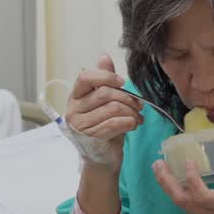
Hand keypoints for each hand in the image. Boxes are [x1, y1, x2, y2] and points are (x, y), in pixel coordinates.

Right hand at [65, 53, 142, 172]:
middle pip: (105, 94)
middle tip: (139, 105)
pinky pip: (115, 124)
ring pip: (113, 109)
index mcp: (75, 97)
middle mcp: (73, 110)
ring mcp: (80, 126)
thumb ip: (104, 80)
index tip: (122, 81)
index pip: (85, 78)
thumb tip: (104, 56)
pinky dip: (130, 123)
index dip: (105, 76)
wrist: (102, 156)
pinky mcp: (91, 138)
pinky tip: (134, 125)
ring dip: (132, 112)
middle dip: (128, 98)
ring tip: (138, 117)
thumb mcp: (105, 101)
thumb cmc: (104, 126)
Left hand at [152, 132, 213, 213]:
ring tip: (163, 172)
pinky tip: (182, 187)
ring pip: (182, 206)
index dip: (190, 176)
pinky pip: (190, 212)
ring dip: (171, 188)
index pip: (198, 191)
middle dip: (165, 181)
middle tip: (157, 163)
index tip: (187, 160)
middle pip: (179, 199)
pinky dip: (182, 197)